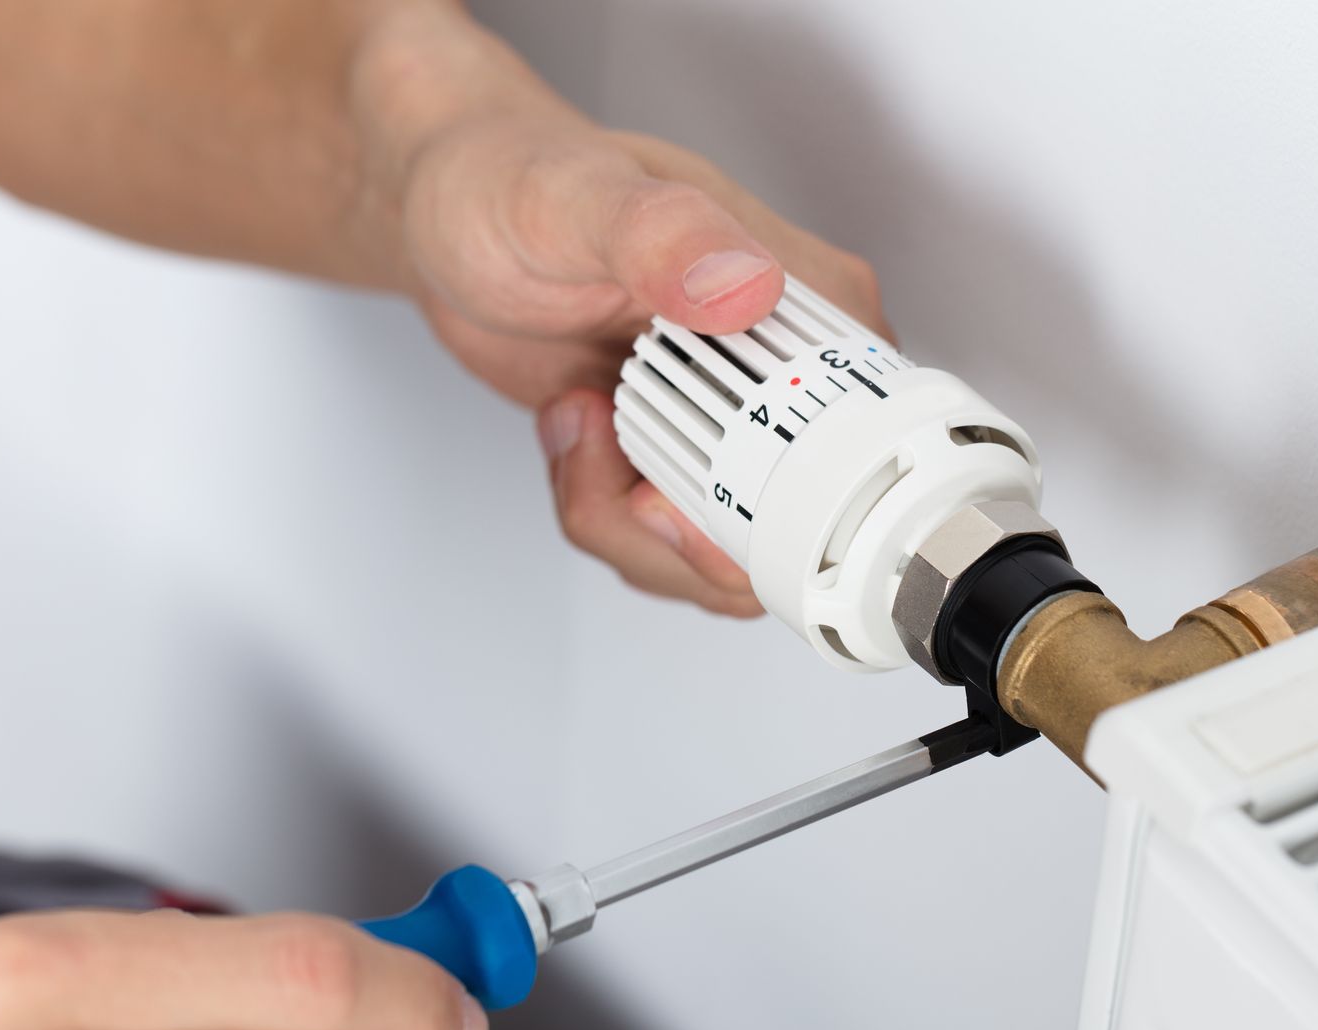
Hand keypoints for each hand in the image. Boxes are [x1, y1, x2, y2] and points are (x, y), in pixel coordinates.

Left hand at [351, 10, 890, 614]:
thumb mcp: (577, 199)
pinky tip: (575, 435)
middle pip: (794, 537)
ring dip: (628, 527)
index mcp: (818, 307)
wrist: (458, 218)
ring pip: (725, 560)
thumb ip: (663, 236)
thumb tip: (746, 287)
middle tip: (611, 467)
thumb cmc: (515, 182)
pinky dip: (608, 518)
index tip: (674, 496)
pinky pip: (671, 548)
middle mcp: (798, 376)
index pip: (859, 454)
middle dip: (681, 535)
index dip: (778, 513)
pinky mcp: (687, 462)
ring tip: (577, 424)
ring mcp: (742, 429)